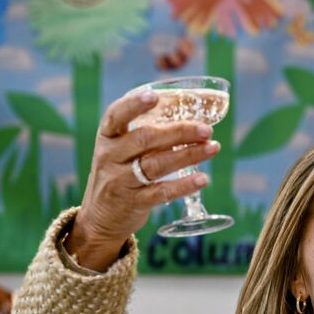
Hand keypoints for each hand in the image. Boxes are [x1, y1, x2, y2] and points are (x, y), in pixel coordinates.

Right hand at [67, 89, 219, 270]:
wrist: (100, 217)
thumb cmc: (119, 174)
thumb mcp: (120, 151)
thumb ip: (145, 135)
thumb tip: (189, 118)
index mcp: (107, 138)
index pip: (115, 116)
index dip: (133, 105)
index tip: (153, 96)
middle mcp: (110, 157)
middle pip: (145, 139)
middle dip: (179, 132)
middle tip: (206, 130)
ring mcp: (120, 181)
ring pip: (157, 165)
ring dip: (189, 155)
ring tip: (213, 148)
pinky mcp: (133, 202)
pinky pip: (162, 192)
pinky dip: (184, 185)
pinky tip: (203, 179)